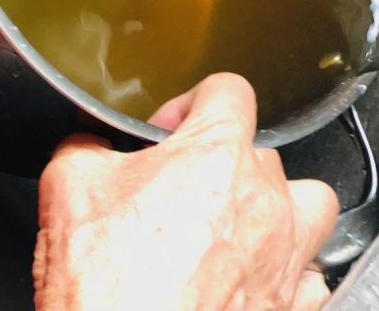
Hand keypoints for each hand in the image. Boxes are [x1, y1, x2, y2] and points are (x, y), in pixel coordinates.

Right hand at [33, 73, 338, 309]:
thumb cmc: (106, 290)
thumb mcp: (68, 188)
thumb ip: (87, 146)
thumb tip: (90, 143)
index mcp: (216, 156)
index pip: (228, 89)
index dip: (191, 103)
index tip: (169, 132)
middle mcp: (263, 200)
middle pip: (262, 150)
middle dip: (221, 162)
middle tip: (183, 189)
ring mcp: (286, 255)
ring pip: (310, 203)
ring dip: (280, 206)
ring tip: (241, 223)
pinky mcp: (292, 306)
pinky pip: (310, 274)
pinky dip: (286, 269)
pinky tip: (250, 277)